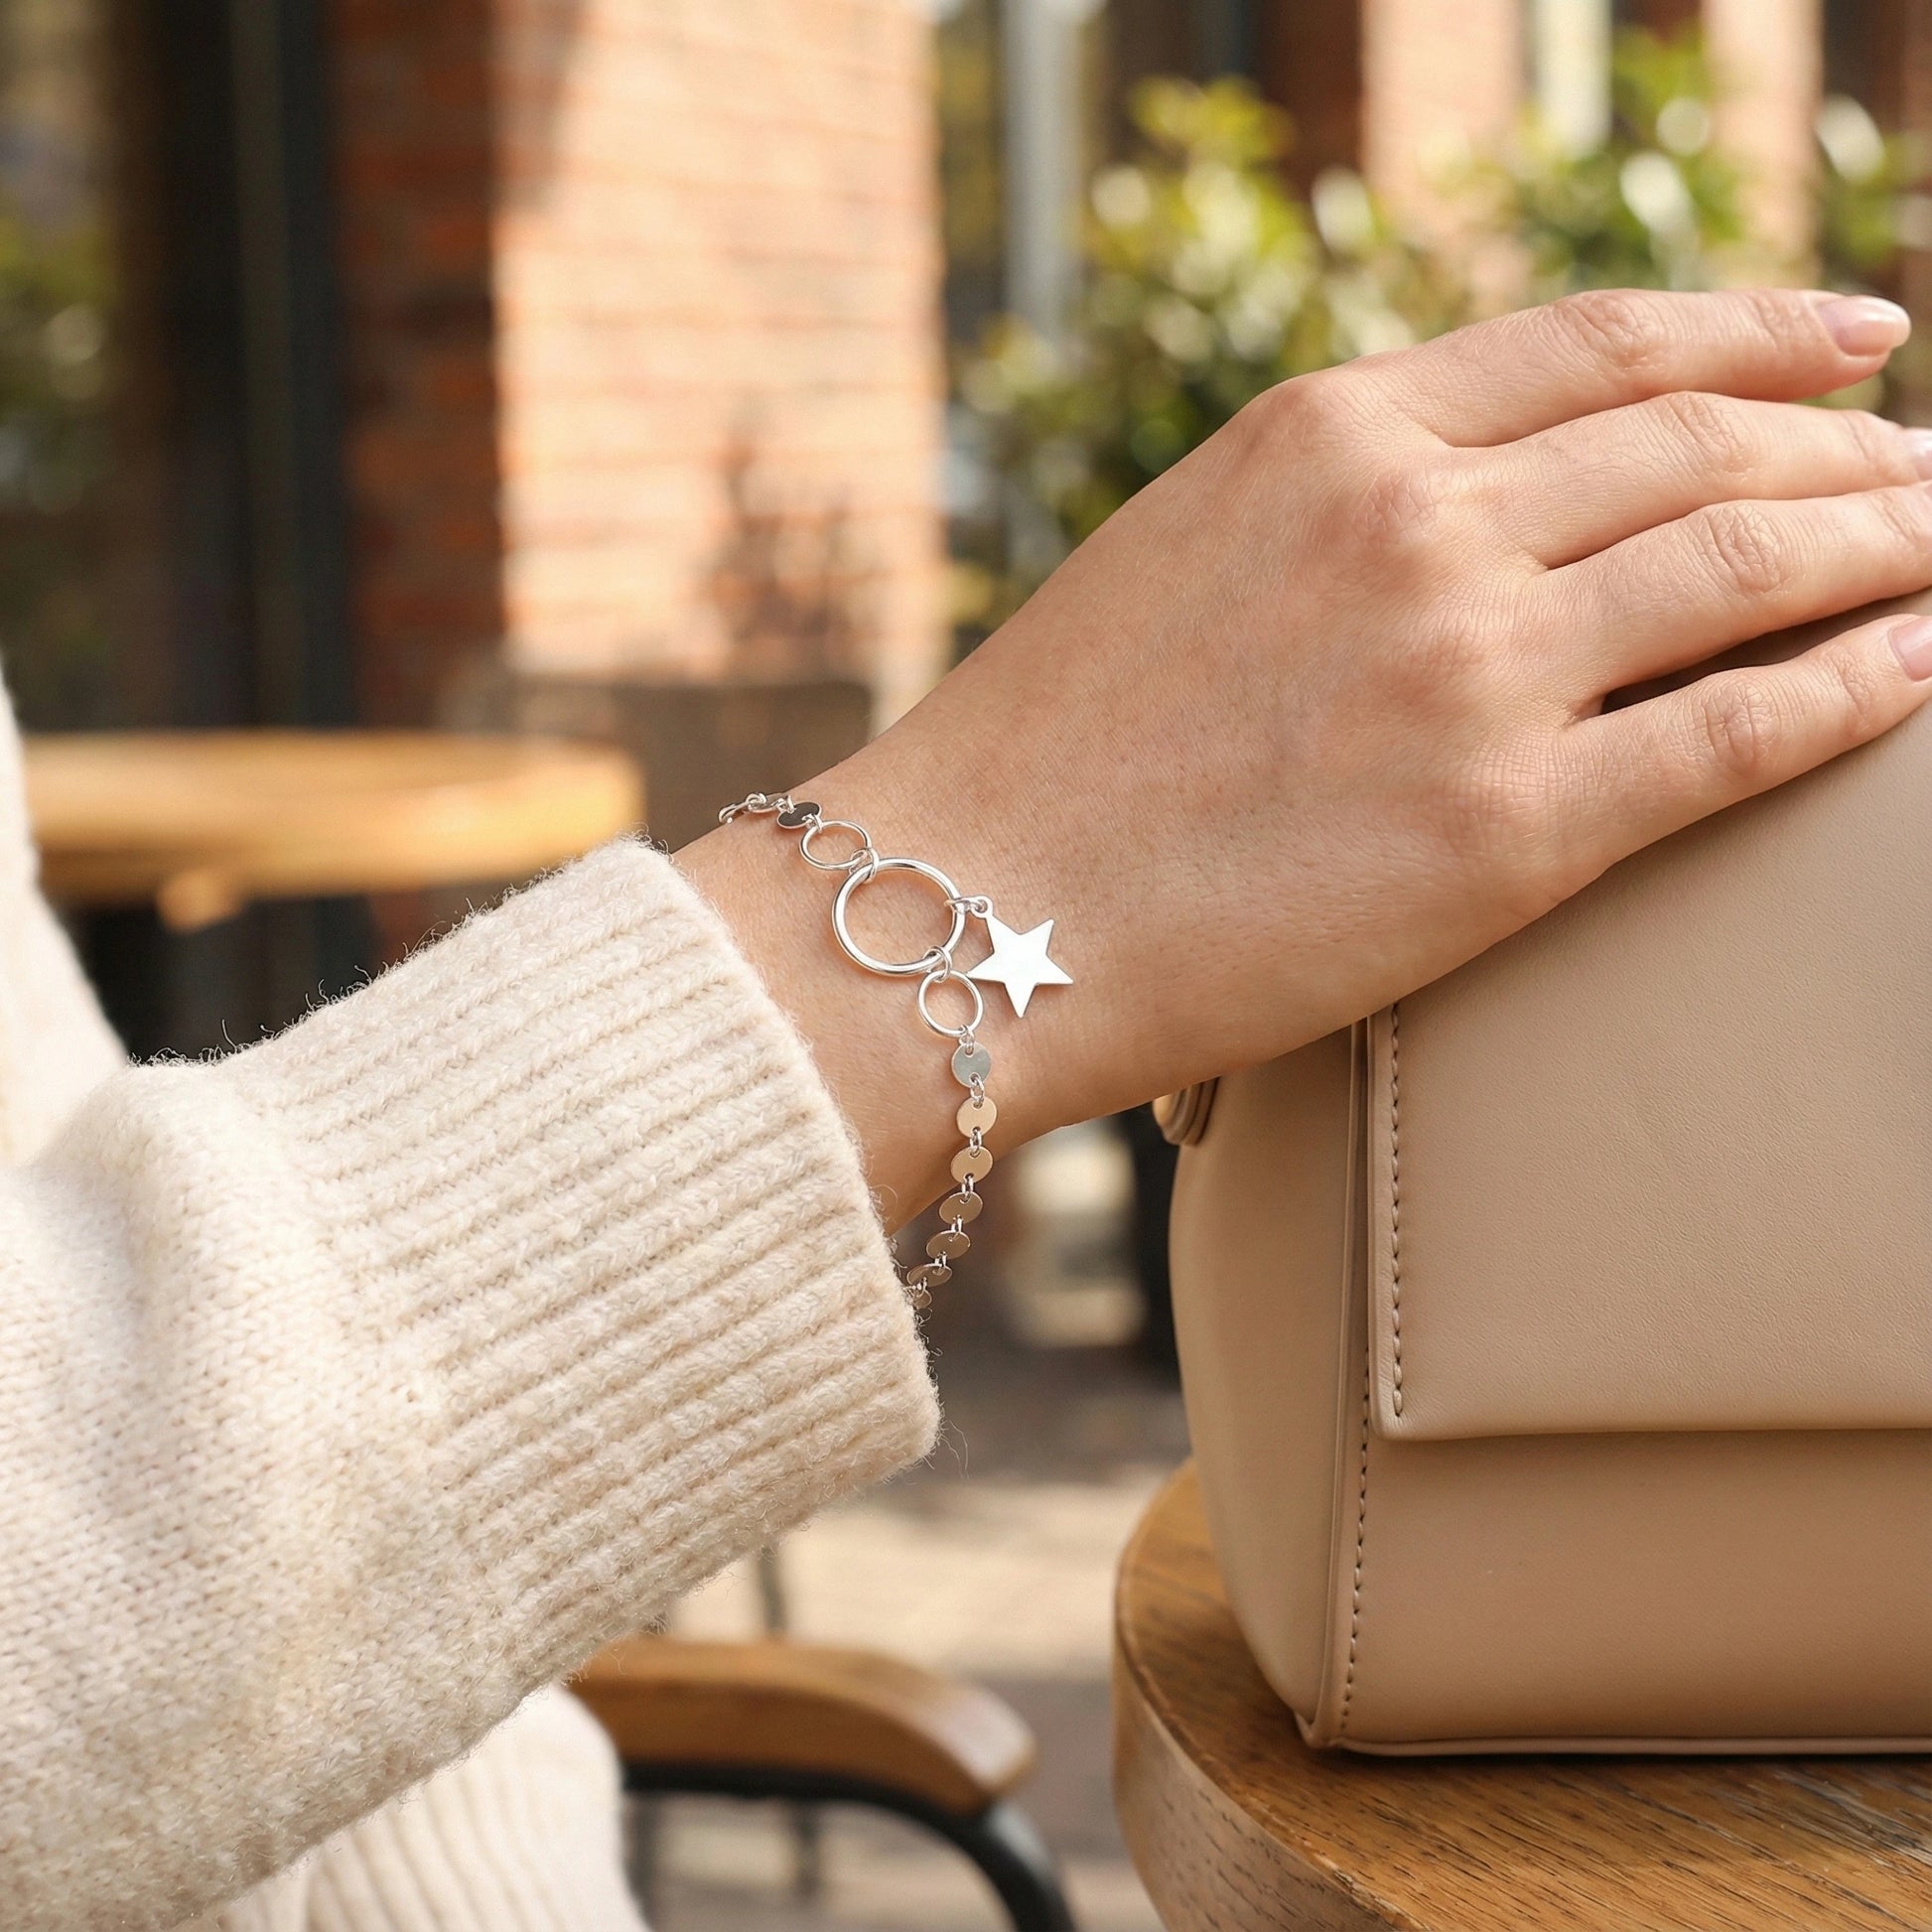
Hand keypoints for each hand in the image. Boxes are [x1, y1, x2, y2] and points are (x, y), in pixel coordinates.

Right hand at [680, 288, 1931, 1218]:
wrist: (963, 910)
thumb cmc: (1045, 755)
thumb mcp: (1179, 551)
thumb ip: (1330, 501)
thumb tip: (1468, 496)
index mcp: (1328, 434)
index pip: (1602, 342)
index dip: (1753, 330)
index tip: (1852, 341)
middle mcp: (1418, 523)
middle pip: (1703, 447)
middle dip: (1845, 450)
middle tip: (1925, 469)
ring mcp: (1473, 670)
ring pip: (1748, 568)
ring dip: (1880, 548)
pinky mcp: (1509, 830)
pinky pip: (1736, 732)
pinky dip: (1853, 690)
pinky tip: (1919, 669)